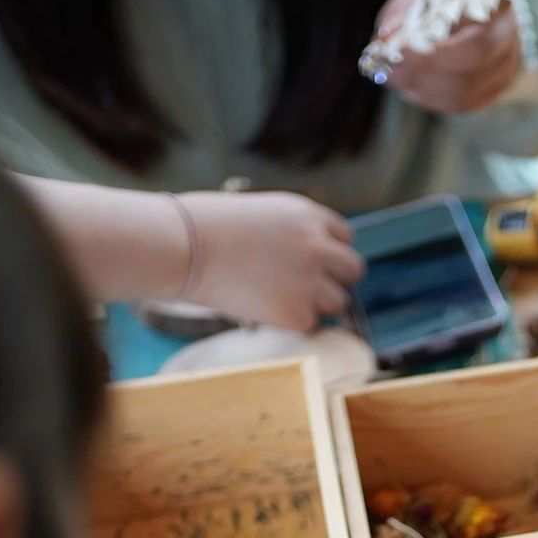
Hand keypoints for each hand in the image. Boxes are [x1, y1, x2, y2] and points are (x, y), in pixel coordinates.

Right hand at [181, 190, 363, 331]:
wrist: (184, 246)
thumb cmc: (206, 226)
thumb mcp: (261, 212)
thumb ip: (291, 232)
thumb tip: (303, 258)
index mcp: (308, 215)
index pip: (344, 237)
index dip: (328, 251)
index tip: (312, 262)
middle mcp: (317, 245)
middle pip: (353, 270)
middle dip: (335, 279)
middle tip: (310, 288)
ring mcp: (309, 281)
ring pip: (339, 301)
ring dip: (318, 304)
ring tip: (284, 300)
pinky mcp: (296, 313)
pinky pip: (312, 325)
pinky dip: (295, 323)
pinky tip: (269, 313)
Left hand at [373, 0, 521, 114]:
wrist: (474, 6)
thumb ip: (404, 10)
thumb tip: (385, 37)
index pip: (476, 21)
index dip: (440, 40)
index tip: (401, 46)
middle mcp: (507, 34)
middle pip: (475, 58)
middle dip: (428, 66)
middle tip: (392, 67)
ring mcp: (504, 66)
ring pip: (466, 88)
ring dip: (424, 86)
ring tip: (394, 76)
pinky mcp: (493, 90)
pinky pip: (462, 103)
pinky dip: (431, 98)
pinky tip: (410, 87)